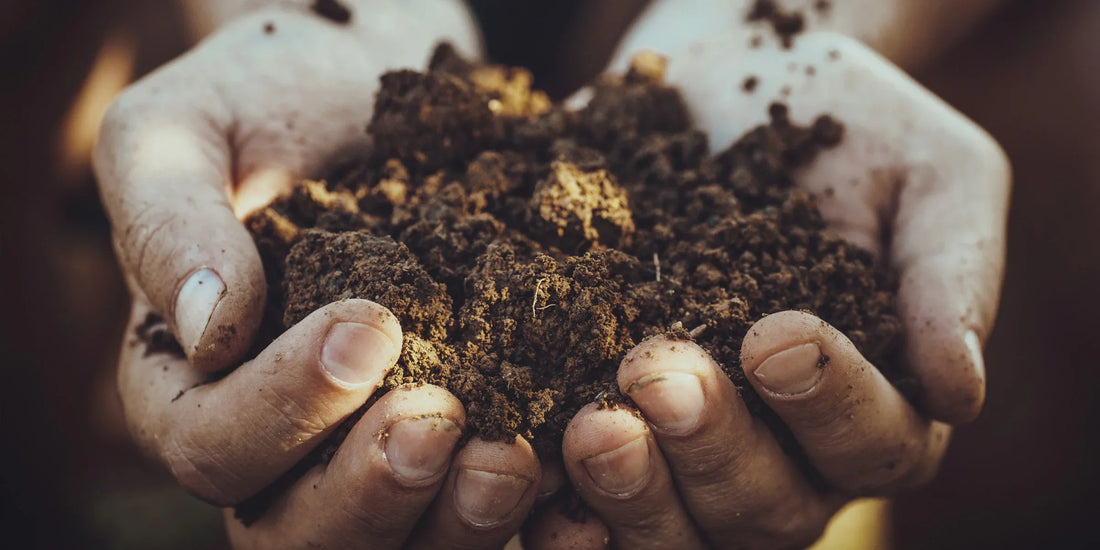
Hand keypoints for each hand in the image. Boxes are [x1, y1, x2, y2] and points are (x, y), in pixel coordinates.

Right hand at [96, 3, 540, 547]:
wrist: (372, 89)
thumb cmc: (266, 98)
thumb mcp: (184, 129)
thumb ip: (171, 222)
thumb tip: (207, 328)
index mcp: (191, 388)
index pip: (215, 446)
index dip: (285, 408)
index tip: (368, 327)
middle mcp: (278, 444)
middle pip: (299, 531)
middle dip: (372, 491)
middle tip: (439, 421)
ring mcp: (369, 451)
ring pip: (398, 541)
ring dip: (457, 519)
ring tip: (512, 457)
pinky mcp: (458, 439)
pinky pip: (480, 506)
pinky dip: (529, 506)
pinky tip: (569, 469)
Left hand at [532, 32, 1008, 548]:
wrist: (728, 94)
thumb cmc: (849, 133)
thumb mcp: (932, 176)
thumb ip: (951, 276)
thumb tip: (958, 389)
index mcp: (876, 406)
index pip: (872, 442)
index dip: (828, 403)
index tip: (775, 332)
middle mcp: (786, 455)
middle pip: (765, 508)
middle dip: (712, 449)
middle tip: (659, 375)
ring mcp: (689, 459)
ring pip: (676, 528)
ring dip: (633, 490)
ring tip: (593, 426)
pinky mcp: (602, 433)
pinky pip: (583, 507)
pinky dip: (557, 507)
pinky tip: (526, 470)